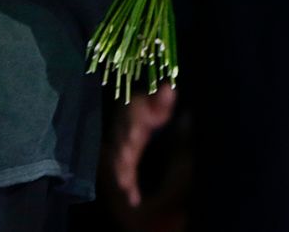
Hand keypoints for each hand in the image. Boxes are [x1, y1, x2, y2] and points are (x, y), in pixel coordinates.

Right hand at [103, 83, 176, 209]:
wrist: (140, 117)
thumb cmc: (153, 109)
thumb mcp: (161, 103)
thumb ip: (163, 99)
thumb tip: (169, 88)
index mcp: (133, 112)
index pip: (131, 117)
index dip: (132, 126)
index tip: (136, 136)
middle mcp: (124, 129)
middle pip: (122, 140)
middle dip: (124, 151)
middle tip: (127, 161)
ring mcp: (122, 146)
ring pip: (120, 160)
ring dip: (123, 171)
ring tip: (126, 184)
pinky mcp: (124, 161)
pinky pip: (125, 173)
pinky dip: (129, 186)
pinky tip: (134, 199)